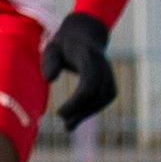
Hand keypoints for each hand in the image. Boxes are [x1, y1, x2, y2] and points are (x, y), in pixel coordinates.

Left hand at [41, 12, 116, 128]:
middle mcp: (103, 66)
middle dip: (81, 111)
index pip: (89, 84)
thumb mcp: (52, 48)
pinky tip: (77, 118)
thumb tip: (50, 79)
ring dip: (87, 113)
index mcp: (88, 56)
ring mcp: (109, 74)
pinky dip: (92, 110)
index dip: (76, 102)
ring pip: (104, 98)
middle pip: (97, 94)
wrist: (84, 36)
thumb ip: (49, 62)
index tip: (60, 113)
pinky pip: (105, 99)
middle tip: (62, 122)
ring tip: (68, 125)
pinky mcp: (111, 82)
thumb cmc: (64, 45)